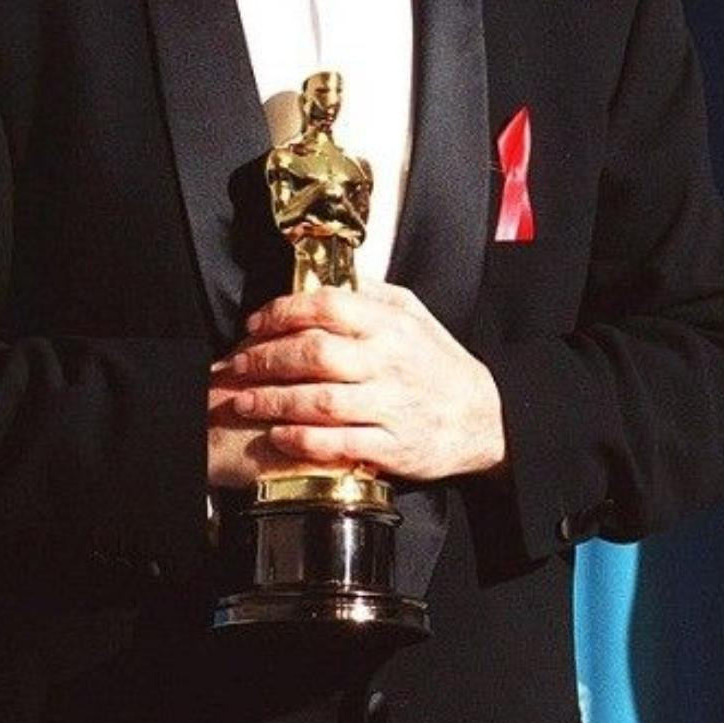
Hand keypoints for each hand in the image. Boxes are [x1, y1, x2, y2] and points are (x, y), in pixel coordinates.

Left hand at [211, 281, 506, 480]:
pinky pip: (339, 443)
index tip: (256, 322)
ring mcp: (390, 406)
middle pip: (315, 353)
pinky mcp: (392, 447)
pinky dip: (304, 440)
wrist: (486, 417)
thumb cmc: (441, 364)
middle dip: (266, 358)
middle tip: (237, 364)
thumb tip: (329, 275)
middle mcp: (388, 362)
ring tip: (244, 401)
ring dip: (274, 401)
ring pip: (320, 400)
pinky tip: (279, 435)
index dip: (284, 311)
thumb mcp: (414, 314)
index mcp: (390, 324)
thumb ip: (371, 294)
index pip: (328, 305)